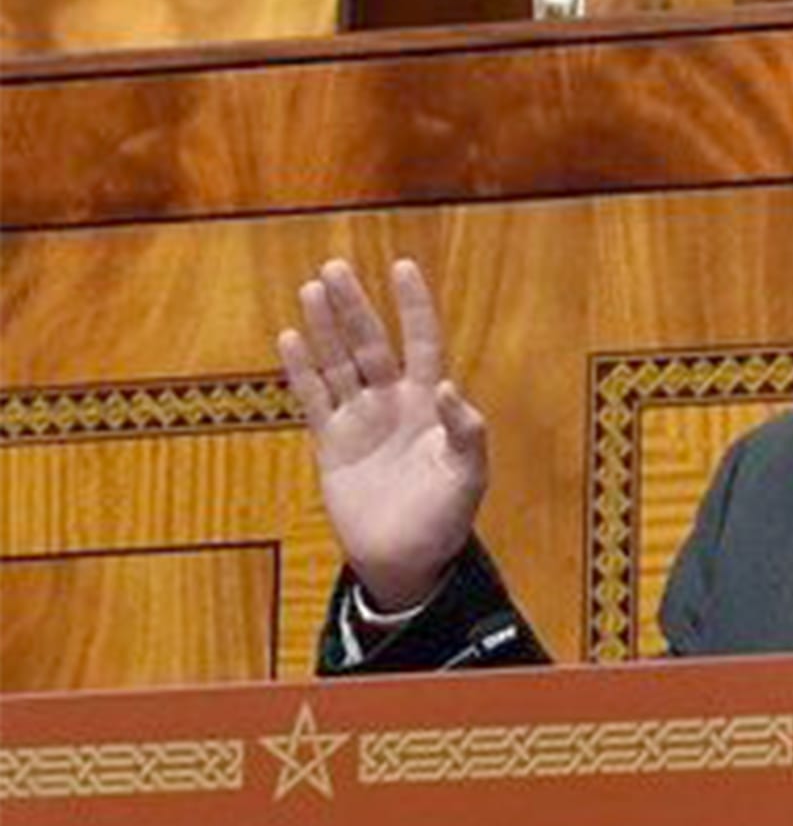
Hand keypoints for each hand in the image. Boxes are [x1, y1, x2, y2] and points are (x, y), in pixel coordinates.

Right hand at [277, 258, 486, 608]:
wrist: (406, 559)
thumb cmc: (445, 518)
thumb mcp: (469, 476)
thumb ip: (466, 433)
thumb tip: (450, 387)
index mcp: (430, 403)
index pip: (422, 342)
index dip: (414, 306)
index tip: (403, 266)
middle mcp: (393, 402)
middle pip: (370, 344)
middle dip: (355, 306)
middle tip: (335, 267)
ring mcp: (360, 419)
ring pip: (338, 363)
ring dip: (325, 328)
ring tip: (311, 289)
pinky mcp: (331, 443)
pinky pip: (313, 398)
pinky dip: (301, 370)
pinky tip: (290, 337)